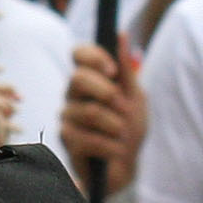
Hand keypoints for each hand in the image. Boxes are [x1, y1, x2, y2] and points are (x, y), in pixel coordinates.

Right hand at [61, 35, 146, 192]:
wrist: (124, 167)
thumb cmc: (128, 130)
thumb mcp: (135, 98)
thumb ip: (127, 70)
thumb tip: (120, 35)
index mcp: (89, 80)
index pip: (78, 54)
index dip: (93, 57)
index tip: (113, 71)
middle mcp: (73, 95)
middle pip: (77, 78)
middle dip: (106, 92)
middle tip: (124, 107)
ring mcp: (67, 117)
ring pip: (88, 111)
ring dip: (114, 125)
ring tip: (122, 135)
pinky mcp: (66, 140)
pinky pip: (87, 137)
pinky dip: (110, 145)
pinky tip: (115, 150)